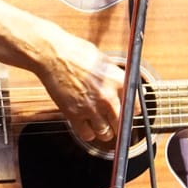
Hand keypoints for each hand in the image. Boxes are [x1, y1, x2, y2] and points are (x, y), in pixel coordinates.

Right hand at [35, 28, 126, 143]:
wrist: (51, 54)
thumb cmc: (75, 52)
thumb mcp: (103, 61)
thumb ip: (116, 76)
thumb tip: (126, 86)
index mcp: (118, 81)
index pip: (135, 107)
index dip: (130, 111)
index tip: (126, 112)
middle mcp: (108, 97)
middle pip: (122, 123)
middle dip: (118, 124)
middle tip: (113, 122)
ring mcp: (91, 107)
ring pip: (105, 133)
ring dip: (104, 132)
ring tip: (100, 127)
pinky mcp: (74, 114)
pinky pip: (86, 134)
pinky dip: (88, 134)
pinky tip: (86, 127)